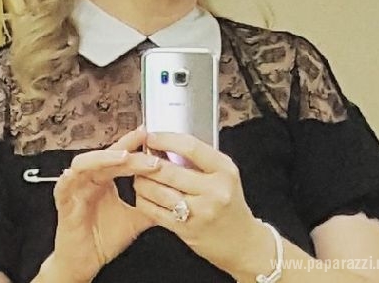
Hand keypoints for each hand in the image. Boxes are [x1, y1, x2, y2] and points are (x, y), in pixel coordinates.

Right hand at [45, 127, 159, 282]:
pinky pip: (64, 185)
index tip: (149, 136)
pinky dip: (69, 177)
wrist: (84, 263)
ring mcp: (75, 187)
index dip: (133, 145)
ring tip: (123, 157)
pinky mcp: (64, 201)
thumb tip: (173, 195)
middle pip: (106, 156)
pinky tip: (75, 172)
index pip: (119, 157)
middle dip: (125, 149)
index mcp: (105, 179)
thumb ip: (149, 205)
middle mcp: (90, 178)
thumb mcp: (134, 220)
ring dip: (103, 158)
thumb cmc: (103, 239)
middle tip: (144, 142)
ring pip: (85, 164)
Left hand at [133, 132, 264, 274]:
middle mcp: (214, 191)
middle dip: (146, 161)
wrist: (243, 242)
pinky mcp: (187, 230)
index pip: (190, 147)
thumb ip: (199, 158)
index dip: (166, 139)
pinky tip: (142, 193)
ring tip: (137, 174)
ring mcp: (200, 212)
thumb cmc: (229, 202)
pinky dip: (143, 199)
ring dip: (141, 180)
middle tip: (136, 155)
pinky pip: (155, 211)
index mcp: (224, 170)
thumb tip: (164, 141)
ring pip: (158, 191)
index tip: (151, 136)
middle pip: (169, 170)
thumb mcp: (224, 173)